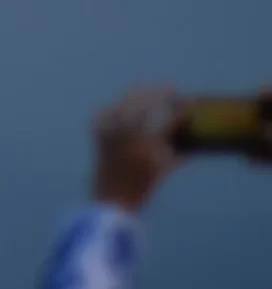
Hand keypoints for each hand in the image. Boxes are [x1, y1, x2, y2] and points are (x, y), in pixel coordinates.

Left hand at [91, 85, 181, 211]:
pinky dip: (114, 107)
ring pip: (123, 105)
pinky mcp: (98, 136)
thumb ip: (180, 151)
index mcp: (147, 147)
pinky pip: (104, 114)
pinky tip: (122, 105)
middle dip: (158, 93)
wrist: (110, 199)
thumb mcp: (164, 169)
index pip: (168, 120)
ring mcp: (109, 135)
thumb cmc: (141, 187)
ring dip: (137, 95)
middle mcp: (127, 138)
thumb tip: (191, 134)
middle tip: (170, 88)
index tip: (190, 101)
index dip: (180, 109)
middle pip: (142, 104)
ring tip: (149, 92)